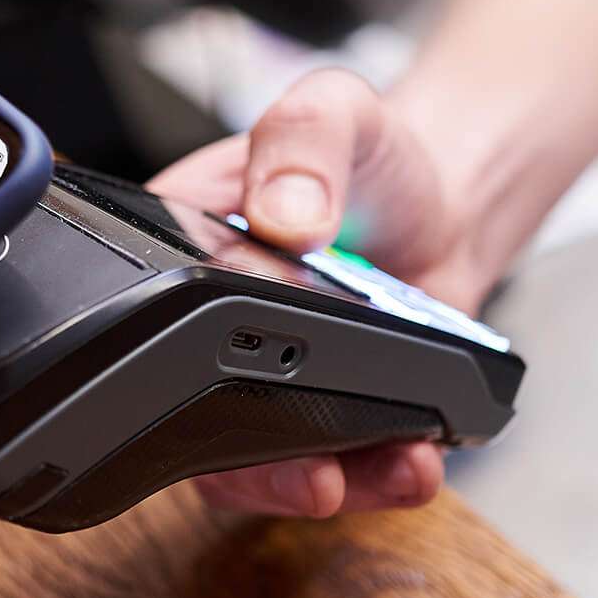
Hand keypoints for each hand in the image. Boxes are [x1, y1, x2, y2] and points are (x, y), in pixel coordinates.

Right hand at [148, 69, 494, 519]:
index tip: (227, 406)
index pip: (149, 332)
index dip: (173, 386)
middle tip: (313, 477)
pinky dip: (381, 477)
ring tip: (389, 471)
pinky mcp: (340, 411)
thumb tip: (285, 215)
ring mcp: (277, 382)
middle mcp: (219, 334)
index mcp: (182, 258)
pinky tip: (417, 462)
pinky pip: (345, 466)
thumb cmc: (371, 153)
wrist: (448, 196)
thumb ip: (301, 143)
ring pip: (268, 468)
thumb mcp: (331, 112)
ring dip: (330, 485)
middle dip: (259, 473)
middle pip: (198, 431)